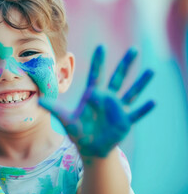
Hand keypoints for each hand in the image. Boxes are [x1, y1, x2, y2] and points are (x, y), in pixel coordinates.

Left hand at [39, 45, 154, 157]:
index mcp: (92, 96)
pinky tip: (153, 101)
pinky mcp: (124, 122)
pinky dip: (144, 109)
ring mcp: (117, 109)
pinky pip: (136, 114)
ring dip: (141, 83)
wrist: (90, 147)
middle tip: (134, 49)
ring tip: (151, 70)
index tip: (101, 46)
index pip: (96, 75)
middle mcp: (107, 99)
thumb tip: (39, 100)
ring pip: (131, 92)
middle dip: (125, 64)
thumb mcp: (65, 119)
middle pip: (118, 78)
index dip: (98, 61)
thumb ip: (54, 109)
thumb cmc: (78, 131)